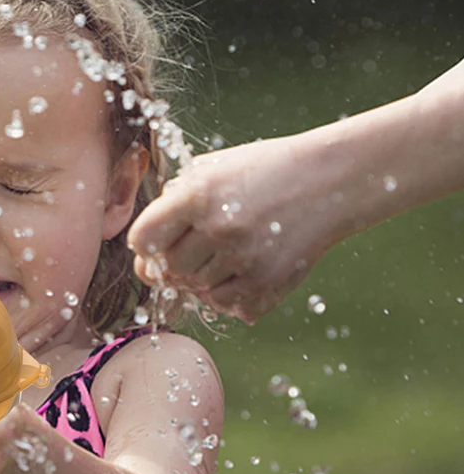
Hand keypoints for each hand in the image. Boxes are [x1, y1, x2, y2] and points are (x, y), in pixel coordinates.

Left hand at [126, 134, 334, 322]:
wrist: (331, 180)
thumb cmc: (263, 170)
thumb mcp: (213, 168)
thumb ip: (173, 201)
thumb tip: (144, 249)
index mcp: (198, 195)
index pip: (143, 239)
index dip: (145, 243)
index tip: (158, 239)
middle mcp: (219, 229)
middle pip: (168, 270)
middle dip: (174, 261)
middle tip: (196, 245)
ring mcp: (245, 259)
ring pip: (196, 290)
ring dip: (202, 277)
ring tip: (223, 252)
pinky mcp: (269, 282)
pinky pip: (226, 305)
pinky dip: (228, 293)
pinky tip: (241, 268)